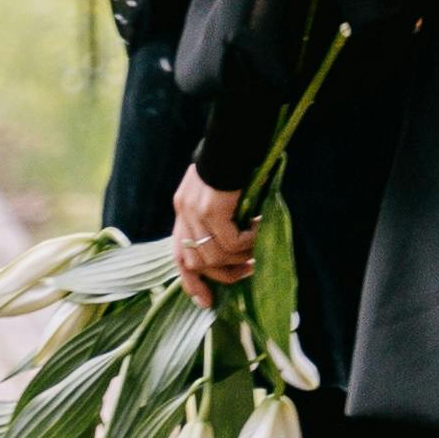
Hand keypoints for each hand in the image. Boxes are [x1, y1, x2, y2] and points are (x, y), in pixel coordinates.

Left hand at [171, 166, 259, 305]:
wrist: (234, 134)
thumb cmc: (234, 159)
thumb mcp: (220, 192)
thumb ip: (218, 216)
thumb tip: (236, 250)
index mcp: (182, 208)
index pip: (178, 256)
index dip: (190, 283)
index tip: (206, 302)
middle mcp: (183, 212)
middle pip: (195, 263)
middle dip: (222, 276)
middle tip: (247, 272)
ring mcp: (194, 211)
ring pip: (215, 256)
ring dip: (240, 258)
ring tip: (257, 248)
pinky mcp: (211, 208)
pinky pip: (231, 241)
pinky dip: (248, 242)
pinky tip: (260, 227)